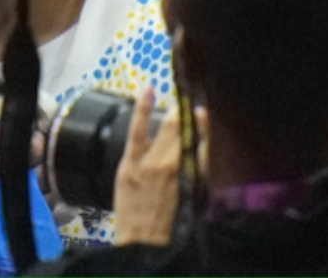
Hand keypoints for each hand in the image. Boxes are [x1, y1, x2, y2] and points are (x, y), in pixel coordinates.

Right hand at [111, 85, 190, 245]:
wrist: (145, 237)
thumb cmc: (130, 209)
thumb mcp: (122, 176)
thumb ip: (136, 154)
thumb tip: (147, 137)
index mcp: (135, 160)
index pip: (139, 123)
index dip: (144, 104)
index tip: (149, 89)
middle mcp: (159, 162)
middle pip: (174, 127)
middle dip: (181, 111)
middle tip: (185, 100)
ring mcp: (178, 172)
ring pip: (192, 140)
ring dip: (197, 125)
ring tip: (200, 115)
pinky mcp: (192, 182)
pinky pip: (201, 159)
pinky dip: (203, 146)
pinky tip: (205, 140)